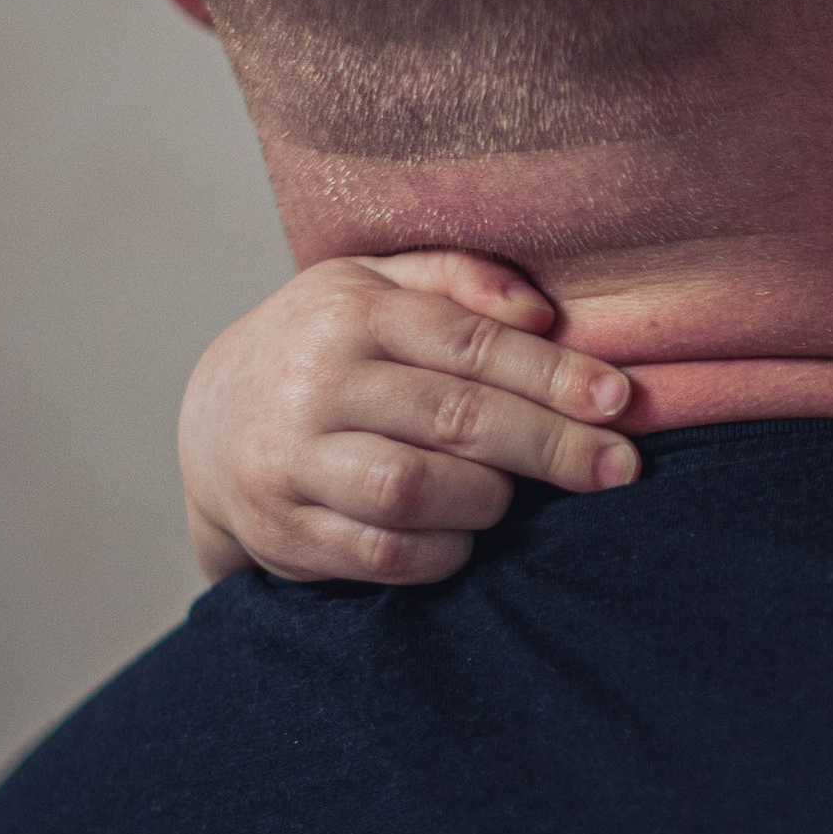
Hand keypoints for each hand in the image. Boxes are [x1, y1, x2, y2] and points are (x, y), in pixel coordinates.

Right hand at [179, 251, 637, 585]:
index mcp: (348, 310)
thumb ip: (460, 279)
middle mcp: (313, 383)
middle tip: (618, 468)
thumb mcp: (379, 286)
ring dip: (487, 500)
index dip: (552, 375)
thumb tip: (541, 314)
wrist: (212, 421)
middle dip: (551, 446)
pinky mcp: (284, 530)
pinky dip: (442, 551)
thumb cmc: (329, 348)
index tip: (620, 400)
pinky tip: (461, 535)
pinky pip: (384, 554)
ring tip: (510, 496)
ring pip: (415, 490)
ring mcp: (291, 460)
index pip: (469, 343)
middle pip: (455, 419)